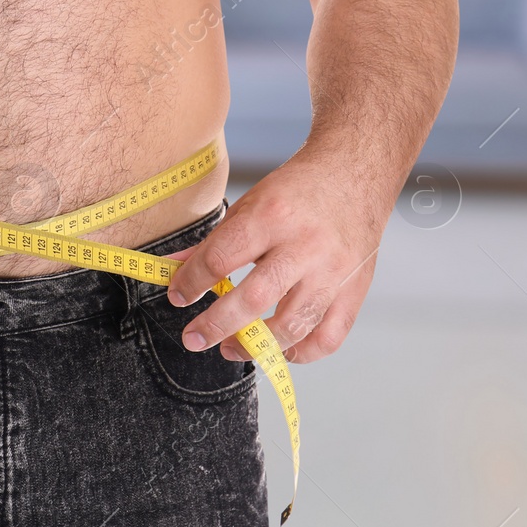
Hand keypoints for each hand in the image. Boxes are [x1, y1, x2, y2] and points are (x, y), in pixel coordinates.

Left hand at [164, 153, 390, 363]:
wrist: (354, 174)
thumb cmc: (298, 189)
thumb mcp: (249, 203)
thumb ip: (212, 241)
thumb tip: (172, 267)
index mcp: (272, 217)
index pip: (221, 258)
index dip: (192, 282)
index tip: (178, 295)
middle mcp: (305, 247)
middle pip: (254, 298)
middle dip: (216, 324)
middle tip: (194, 337)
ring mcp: (333, 273)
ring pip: (292, 325)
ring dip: (255, 345)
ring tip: (230, 348)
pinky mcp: (353, 292)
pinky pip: (328, 338)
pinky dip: (301, 352)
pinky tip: (278, 348)